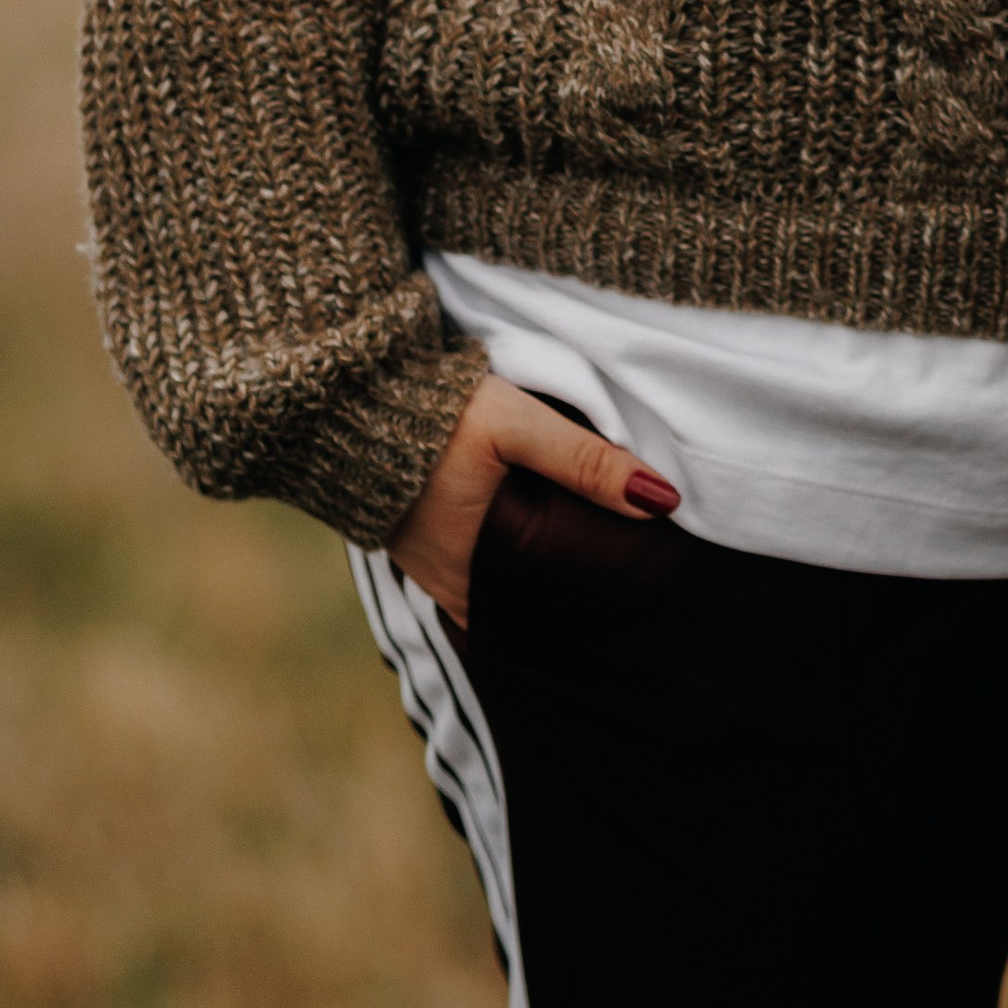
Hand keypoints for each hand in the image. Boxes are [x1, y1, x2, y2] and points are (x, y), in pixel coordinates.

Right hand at [387, 373, 678, 624]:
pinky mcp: (417, 535)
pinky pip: (477, 557)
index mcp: (469, 577)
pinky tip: (541, 529)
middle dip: (566, 589)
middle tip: (625, 580)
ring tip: (595, 554)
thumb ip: (585, 460)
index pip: (540, 619)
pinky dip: (509, 551)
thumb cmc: (432, 412)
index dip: (581, 610)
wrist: (347, 388)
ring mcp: (427, 563)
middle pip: (522, 601)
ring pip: (501, 580)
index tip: (627, 603)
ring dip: (537, 569)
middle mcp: (446, 584)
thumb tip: (661, 501)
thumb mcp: (517, 427)